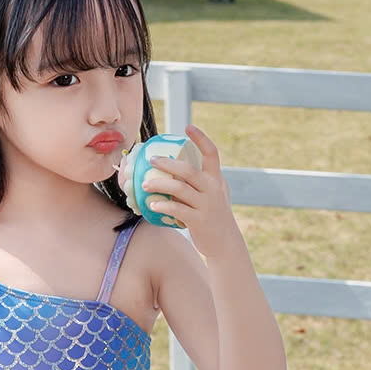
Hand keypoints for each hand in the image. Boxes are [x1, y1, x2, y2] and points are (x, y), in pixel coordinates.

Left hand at [141, 124, 240, 257]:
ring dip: (160, 184)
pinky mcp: (199, 220)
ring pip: (180, 189)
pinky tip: (152, 205)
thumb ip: (200, 181)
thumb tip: (175, 168)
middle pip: (188, 170)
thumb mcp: (214, 194)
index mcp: (216, 179)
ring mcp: (206, 205)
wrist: (225, 242)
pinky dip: (163, 205)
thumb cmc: (214, 215)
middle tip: (151, 160)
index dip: (201, 138)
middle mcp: (213, 189)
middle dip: (168, 164)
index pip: (212, 153)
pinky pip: (177, 209)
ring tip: (145, 185)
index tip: (188, 127)